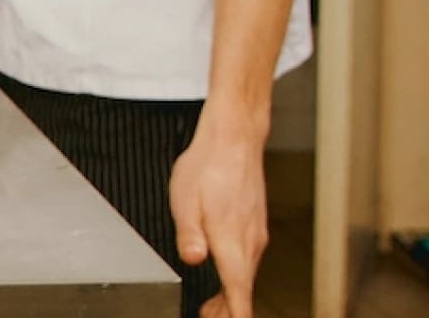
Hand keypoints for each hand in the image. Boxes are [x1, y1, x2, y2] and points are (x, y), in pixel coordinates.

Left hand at [174, 112, 269, 317]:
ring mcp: (255, 235)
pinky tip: (221, 274)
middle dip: (228, 312)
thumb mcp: (185, 200)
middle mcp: (250, 244)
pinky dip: (235, 277)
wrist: (234, 139)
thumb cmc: (208, 166)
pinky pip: (247, 261)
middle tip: (206, 316)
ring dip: (230, 296)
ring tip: (210, 309)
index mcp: (233, 242)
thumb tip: (193, 260)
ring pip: (246, 277)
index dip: (234, 315)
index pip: (240, 293)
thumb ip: (189, 234)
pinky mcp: (253, 226)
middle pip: (243, 291)